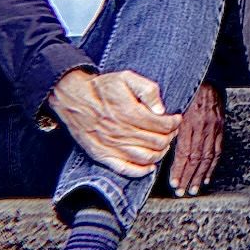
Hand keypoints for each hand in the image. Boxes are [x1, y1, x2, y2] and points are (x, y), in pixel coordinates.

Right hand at [47, 68, 181, 176]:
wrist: (73, 98)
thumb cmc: (102, 88)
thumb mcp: (126, 78)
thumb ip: (147, 90)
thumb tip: (161, 110)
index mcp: (130, 113)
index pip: (162, 125)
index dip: (174, 123)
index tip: (176, 119)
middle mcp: (122, 132)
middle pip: (157, 142)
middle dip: (170, 136)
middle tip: (171, 131)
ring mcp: (112, 146)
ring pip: (146, 157)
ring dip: (161, 153)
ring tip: (163, 144)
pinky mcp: (102, 156)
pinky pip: (125, 170)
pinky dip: (141, 171)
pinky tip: (150, 166)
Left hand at [169, 82, 223, 194]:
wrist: (208, 73)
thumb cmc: (186, 87)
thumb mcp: (173, 102)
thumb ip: (168, 123)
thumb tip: (158, 142)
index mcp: (190, 121)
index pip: (185, 152)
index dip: (179, 170)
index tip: (173, 182)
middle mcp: (203, 126)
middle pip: (196, 158)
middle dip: (188, 177)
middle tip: (181, 191)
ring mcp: (214, 127)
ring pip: (208, 157)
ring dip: (200, 175)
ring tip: (193, 189)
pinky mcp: (221, 126)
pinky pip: (217, 150)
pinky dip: (212, 166)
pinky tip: (206, 176)